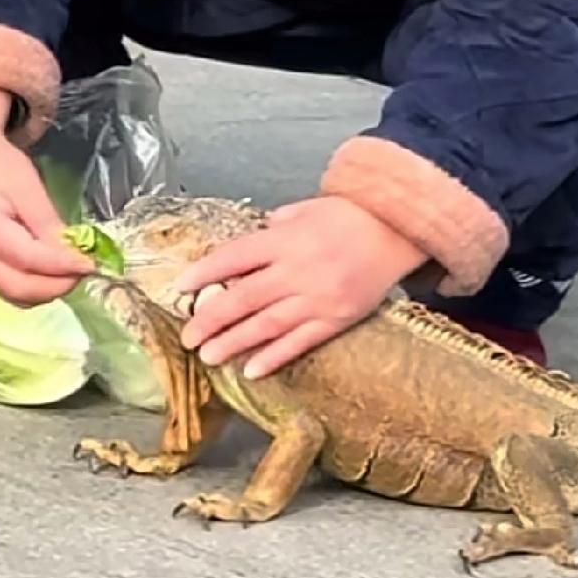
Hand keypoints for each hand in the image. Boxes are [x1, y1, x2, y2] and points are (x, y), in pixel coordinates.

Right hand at [0, 84, 93, 303]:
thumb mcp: (28, 187)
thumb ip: (49, 224)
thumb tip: (74, 254)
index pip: (30, 260)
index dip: (64, 267)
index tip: (92, 264)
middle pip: (20, 289)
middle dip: (58, 286)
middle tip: (85, 270)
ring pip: (15, 295)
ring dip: (47, 290)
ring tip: (72, 270)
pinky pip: (9, 287)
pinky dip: (34, 286)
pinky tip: (52, 271)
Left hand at [175, 196, 427, 379]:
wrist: (396, 230)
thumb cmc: (348, 215)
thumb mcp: (305, 208)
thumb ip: (273, 226)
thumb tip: (245, 249)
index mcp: (285, 239)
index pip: (234, 257)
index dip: (205, 273)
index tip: (181, 287)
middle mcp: (297, 270)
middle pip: (245, 298)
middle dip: (212, 318)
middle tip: (187, 335)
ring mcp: (318, 298)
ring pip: (268, 325)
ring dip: (235, 342)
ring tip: (208, 356)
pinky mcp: (336, 319)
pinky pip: (300, 341)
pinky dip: (275, 356)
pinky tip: (251, 369)